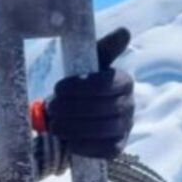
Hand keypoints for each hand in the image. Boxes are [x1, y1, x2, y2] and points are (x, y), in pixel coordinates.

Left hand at [41, 28, 134, 160]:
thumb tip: (125, 31)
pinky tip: (68, 140)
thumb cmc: (82, 85)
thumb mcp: (89, 64)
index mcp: (124, 81)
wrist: (76, 115)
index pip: (107, 84)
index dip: (81, 87)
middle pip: (104, 108)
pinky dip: (83, 146)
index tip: (58, 88)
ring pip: (104, 130)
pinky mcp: (118, 147)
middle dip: (73, 109)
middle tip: (52, 108)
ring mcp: (126, 127)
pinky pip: (104, 150)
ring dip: (75, 128)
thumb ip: (105, 48)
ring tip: (55, 125)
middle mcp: (130, 105)